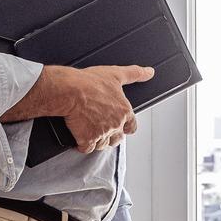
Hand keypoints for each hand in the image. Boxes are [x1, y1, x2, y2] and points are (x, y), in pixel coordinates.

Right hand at [18, 63, 150, 151]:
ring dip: (97, 141)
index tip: (119, 124)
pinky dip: (83, 145)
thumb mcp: (115, 74)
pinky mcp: (88, 140)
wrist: (70, 90)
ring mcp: (102, 134)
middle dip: (110, 135)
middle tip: (100, 127)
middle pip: (117, 138)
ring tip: (88, 130)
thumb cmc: (90, 82)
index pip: (131, 126)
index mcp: (124, 111)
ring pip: (103, 145)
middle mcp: (116, 124)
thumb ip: (134, 74)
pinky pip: (87, 149)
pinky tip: (79, 138)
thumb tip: (149, 72)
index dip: (125, 126)